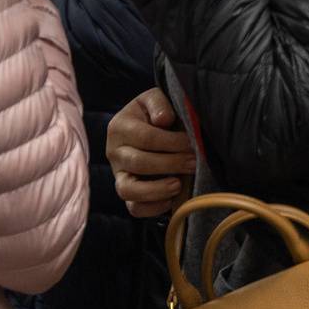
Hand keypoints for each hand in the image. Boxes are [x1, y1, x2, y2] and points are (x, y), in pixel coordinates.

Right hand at [110, 88, 197, 218]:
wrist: (147, 128)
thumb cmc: (154, 114)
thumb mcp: (154, 100)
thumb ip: (159, 104)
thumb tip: (163, 120)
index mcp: (119, 127)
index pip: (146, 138)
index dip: (172, 143)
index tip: (193, 144)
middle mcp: (114, 152)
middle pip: (139, 163)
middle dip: (171, 164)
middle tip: (194, 162)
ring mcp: (118, 175)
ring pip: (128, 190)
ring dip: (156, 190)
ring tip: (178, 184)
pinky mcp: (127, 193)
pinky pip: (134, 208)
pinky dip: (153, 208)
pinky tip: (172, 198)